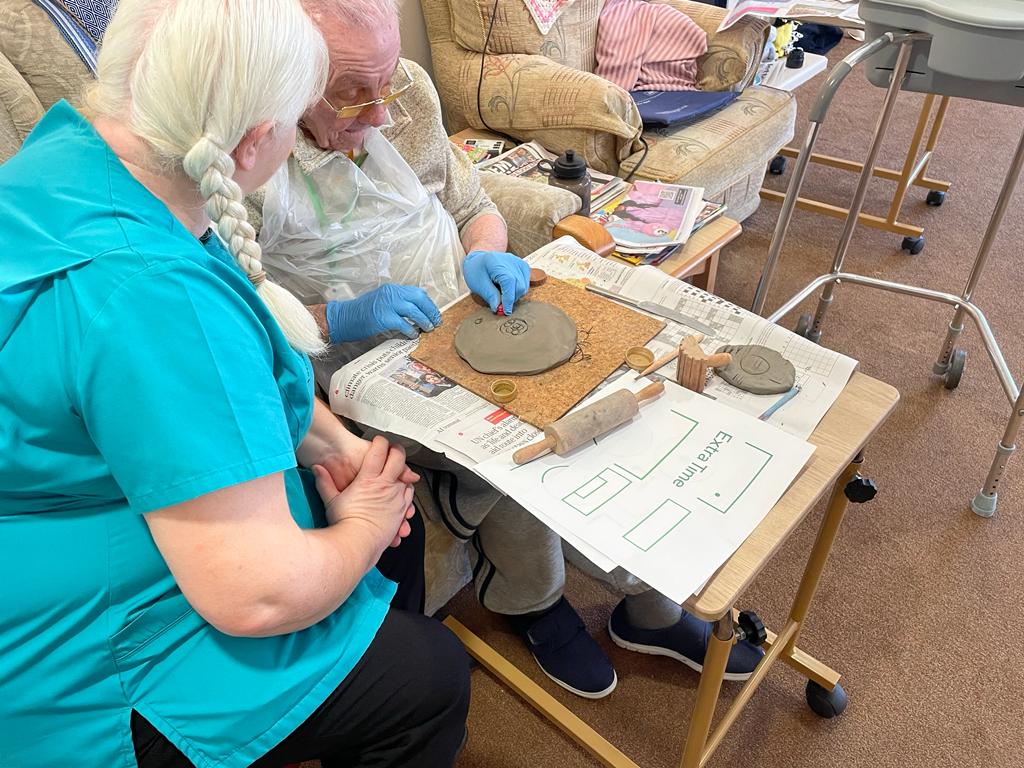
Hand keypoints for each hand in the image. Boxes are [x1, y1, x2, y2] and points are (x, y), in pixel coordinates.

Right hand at [313, 437, 416, 549]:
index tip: (379, 441)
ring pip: (405, 478)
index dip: (380, 442)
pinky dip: (405, 491)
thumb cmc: (345, 524)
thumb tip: (317, 469)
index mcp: (368, 480)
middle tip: (394, 449)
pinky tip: (400, 492)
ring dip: (402, 473)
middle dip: (397, 451)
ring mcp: (396, 498)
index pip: (379, 452)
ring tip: (397, 472)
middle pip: (398, 459)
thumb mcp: (331, 501)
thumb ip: (325, 482)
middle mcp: (385, 486)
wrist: (358, 544)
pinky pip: (408, 495)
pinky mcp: (400, 511)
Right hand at [325, 285, 441, 342]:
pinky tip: (413, 335)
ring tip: (428, 329)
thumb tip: (416, 312)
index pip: (417, 292)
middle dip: (431, 311)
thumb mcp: (382, 301)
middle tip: (436, 322)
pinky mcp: (383, 318)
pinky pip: (404, 324)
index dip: (429, 303)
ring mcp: (387, 305)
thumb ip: (398, 303)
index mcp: (392, 289)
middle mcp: (391, 293)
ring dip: (424, 321)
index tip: (434, 313)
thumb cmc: (362, 313)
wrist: (344, 318)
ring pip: (414, 311)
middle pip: (419, 299)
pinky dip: (411, 331)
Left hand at [463, 250, 529, 313]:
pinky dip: (517, 290)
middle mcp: (511, 260)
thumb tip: (499, 308)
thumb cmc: (476, 270)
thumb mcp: (478, 284)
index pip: (509, 282)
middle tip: (500, 304)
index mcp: (497, 262)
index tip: (505, 311)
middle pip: (519, 286)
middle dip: (511, 299)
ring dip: (514, 295)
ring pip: (524, 287)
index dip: (508, 299)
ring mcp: (519, 263)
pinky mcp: (523, 266)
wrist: (480, 259)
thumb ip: (490, 296)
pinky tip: (507, 288)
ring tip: (501, 292)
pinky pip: (525, 284)